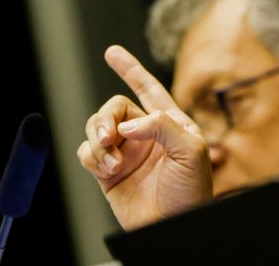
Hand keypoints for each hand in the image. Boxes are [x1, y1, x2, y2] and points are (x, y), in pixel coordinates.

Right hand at [77, 45, 212, 229]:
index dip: (130, 69)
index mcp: (170, 123)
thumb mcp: (191, 151)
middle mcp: (146, 134)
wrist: (174, 226)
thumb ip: (162, 126)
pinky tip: (108, 170)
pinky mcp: (108, 172)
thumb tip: (127, 124)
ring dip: (99, 140)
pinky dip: (92, 157)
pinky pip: (87, 152)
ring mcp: (126, 152)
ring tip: (112, 161)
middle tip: (111, 137)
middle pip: (114, 107)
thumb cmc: (192, 191)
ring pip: (96, 127)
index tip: (112, 52)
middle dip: (106, 118)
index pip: (148, 88)